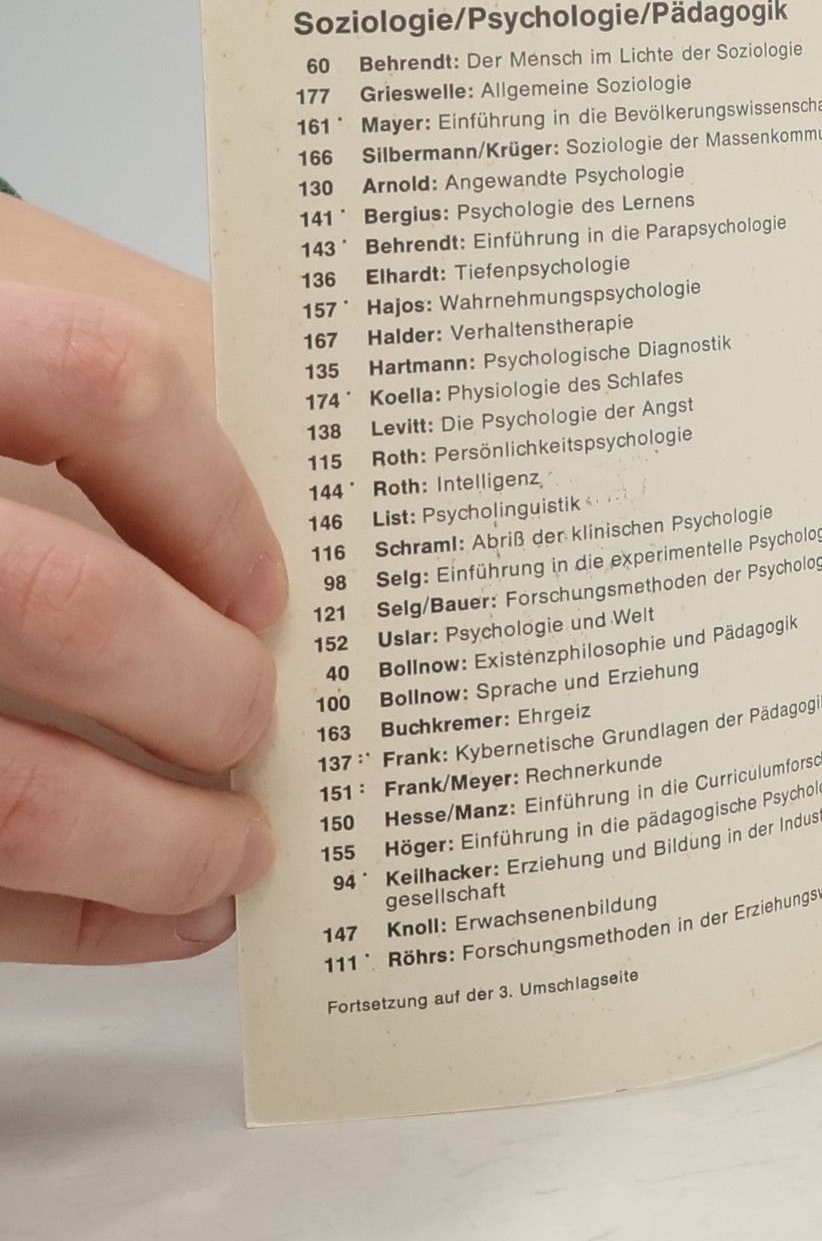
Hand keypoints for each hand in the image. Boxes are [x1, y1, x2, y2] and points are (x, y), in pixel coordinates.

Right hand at [0, 280, 283, 960]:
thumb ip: (172, 390)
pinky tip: (160, 911)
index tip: (272, 586)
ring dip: (156, 843)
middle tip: (262, 722)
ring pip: (10, 789)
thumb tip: (367, 490)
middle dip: (208, 691)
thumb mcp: (32, 325)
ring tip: (236, 849)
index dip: (212, 491)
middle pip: (72, 606)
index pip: (101, 379)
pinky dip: (77, 916)